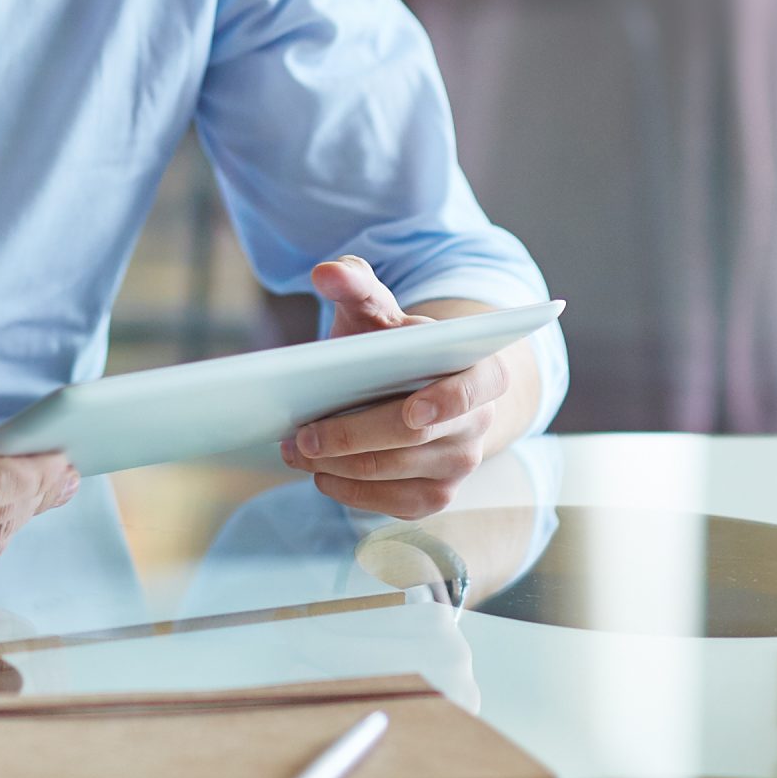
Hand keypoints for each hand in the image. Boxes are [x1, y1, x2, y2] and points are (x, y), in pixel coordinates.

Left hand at [286, 258, 530, 521]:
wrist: (416, 388)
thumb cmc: (394, 345)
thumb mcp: (378, 309)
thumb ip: (356, 284)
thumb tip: (326, 272)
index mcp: (481, 369)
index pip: (474, 388)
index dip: (448, 402)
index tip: (412, 413)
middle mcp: (480, 421)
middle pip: (415, 438)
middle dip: (352, 437)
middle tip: (301, 436)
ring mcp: (462, 464)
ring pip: (396, 473)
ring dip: (340, 466)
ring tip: (296, 451)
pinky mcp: (437, 496)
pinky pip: (393, 504)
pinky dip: (350, 492)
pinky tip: (321, 474)